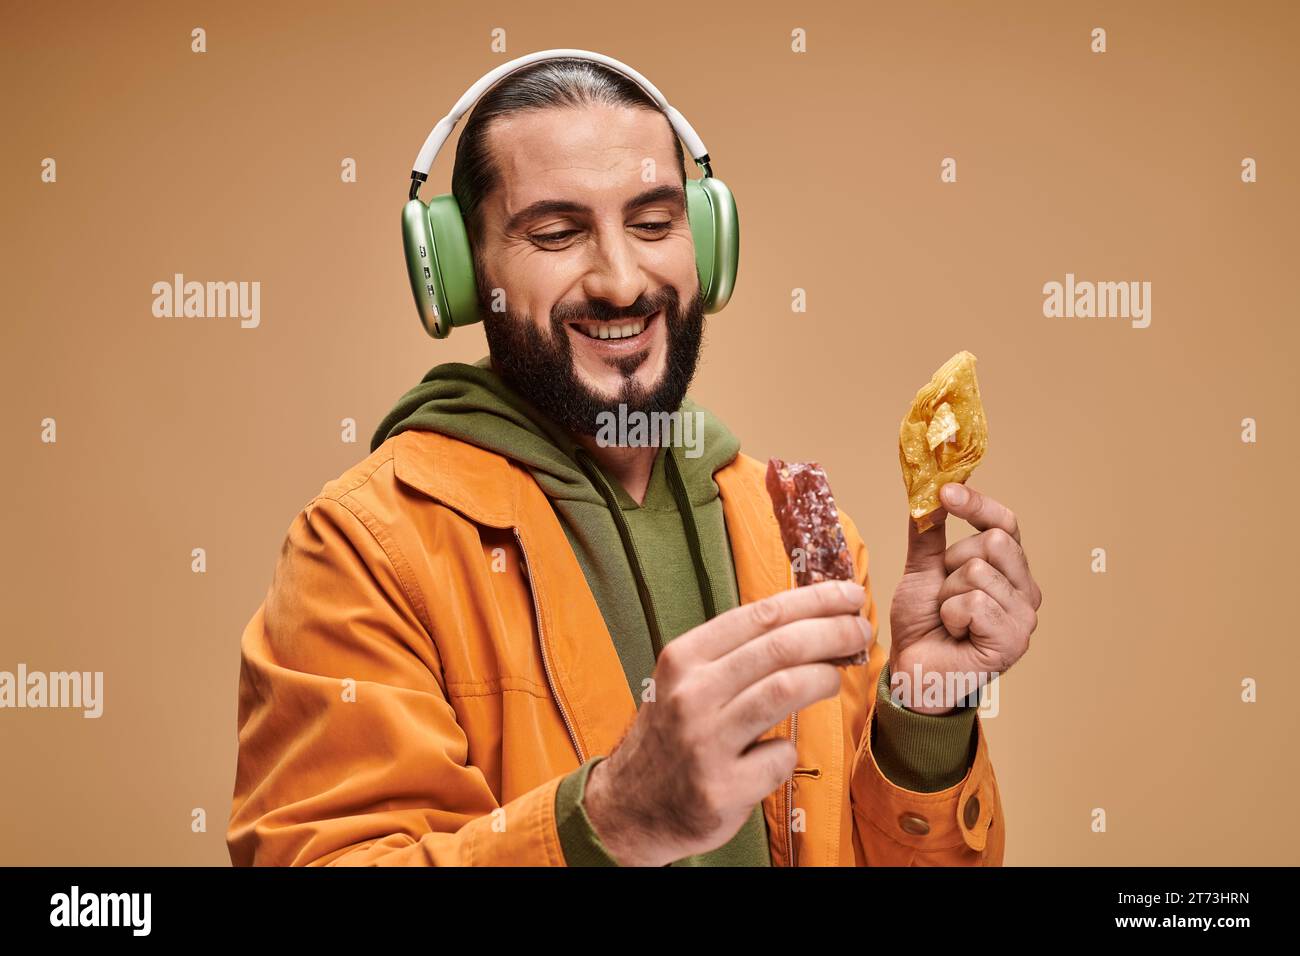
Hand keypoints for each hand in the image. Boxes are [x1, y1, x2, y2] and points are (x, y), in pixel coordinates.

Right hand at [583, 580, 873, 865]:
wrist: (629, 807)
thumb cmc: (673, 735)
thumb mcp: (686, 681)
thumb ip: (735, 654)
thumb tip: (808, 621)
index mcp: (683, 658)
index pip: (759, 615)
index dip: (812, 601)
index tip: (848, 595)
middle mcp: (690, 694)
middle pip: (780, 647)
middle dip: (832, 632)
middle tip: (859, 629)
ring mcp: (705, 742)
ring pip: (785, 690)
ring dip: (824, 678)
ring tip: (840, 675)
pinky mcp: (721, 787)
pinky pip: (779, 757)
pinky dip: (789, 751)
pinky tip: (779, 752)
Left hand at [888, 483, 1040, 714]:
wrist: (914, 670)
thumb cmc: (923, 624)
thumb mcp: (922, 570)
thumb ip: (929, 533)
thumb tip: (930, 491)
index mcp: (1009, 570)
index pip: (1005, 523)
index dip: (977, 504)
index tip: (946, 491)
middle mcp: (1026, 590)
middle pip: (991, 542)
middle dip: (953, 564)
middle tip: (945, 595)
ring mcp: (1025, 616)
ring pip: (978, 572)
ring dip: (948, 595)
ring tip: (949, 619)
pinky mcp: (1014, 639)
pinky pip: (975, 602)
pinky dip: (952, 616)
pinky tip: (956, 634)